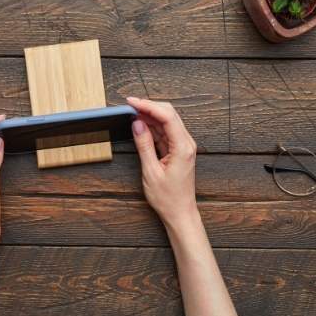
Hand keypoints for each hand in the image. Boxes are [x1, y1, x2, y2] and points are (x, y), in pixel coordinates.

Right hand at [127, 97, 198, 228]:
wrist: (180, 213)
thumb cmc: (168, 198)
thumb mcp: (151, 171)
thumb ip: (144, 145)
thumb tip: (137, 124)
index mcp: (182, 148)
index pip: (167, 116)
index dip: (148, 105)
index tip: (132, 102)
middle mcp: (186, 144)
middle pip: (169, 114)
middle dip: (149, 106)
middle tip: (130, 104)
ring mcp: (183, 146)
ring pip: (167, 121)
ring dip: (150, 115)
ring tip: (132, 112)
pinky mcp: (178, 150)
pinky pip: (165, 132)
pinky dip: (153, 126)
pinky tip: (141, 125)